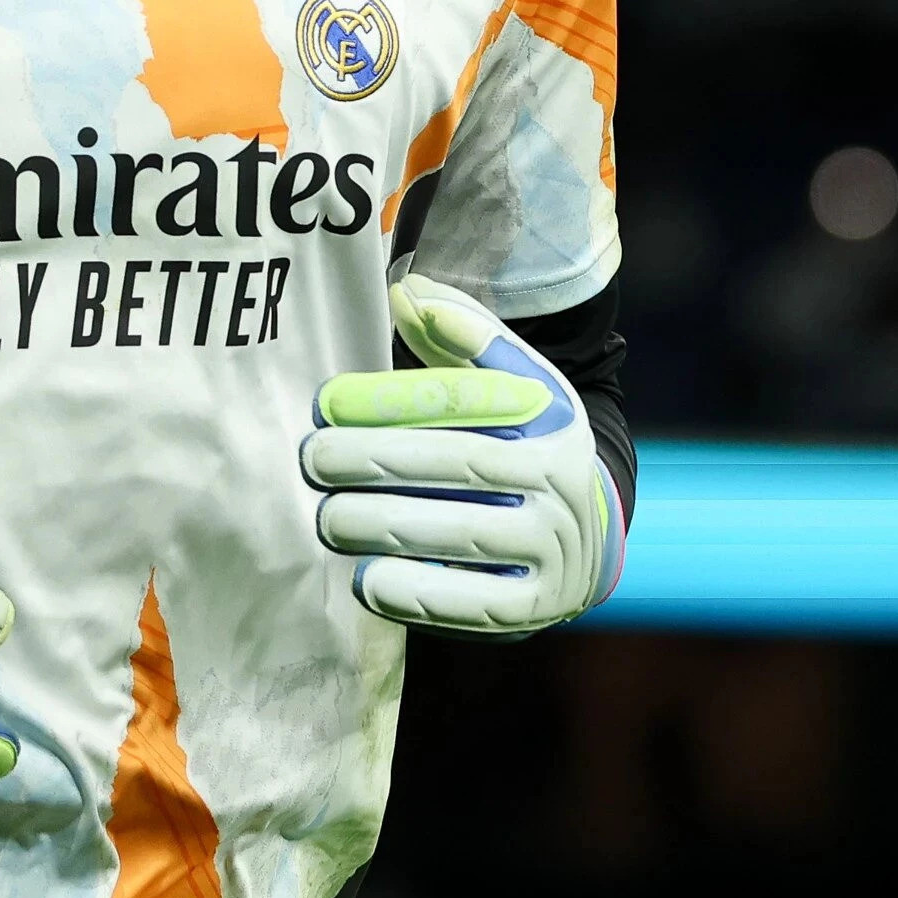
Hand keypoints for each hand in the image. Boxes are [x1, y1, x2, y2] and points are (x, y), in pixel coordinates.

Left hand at [300, 274, 625, 635]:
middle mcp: (561, 481)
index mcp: (552, 416)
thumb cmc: (522, 448)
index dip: (395, 398)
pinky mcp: (536, 606)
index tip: (328, 401)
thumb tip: (406, 291)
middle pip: (463, 464)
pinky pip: (474, 603)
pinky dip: (418, 594)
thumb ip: (462, 338)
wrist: (585, 540)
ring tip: (328, 518)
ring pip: (464, 534)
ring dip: (387, 526)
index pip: (469, 401)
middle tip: (312, 460)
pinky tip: (365, 580)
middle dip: (377, 460)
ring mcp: (554, 548)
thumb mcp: (513, 387)